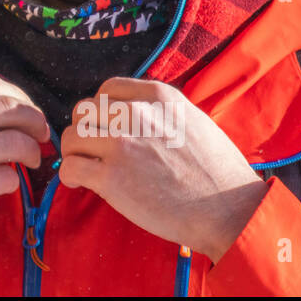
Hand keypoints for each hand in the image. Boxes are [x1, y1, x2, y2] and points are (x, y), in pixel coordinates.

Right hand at [0, 71, 49, 281]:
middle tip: (40, 132)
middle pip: (8, 108)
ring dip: (31, 150)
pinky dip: (12, 179)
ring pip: (14, 142)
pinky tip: (5, 182)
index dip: (15, 92)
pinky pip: (4, 177)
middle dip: (33, 119)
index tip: (23, 106)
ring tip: (31, 159)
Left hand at [57, 76, 268, 261]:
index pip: (107, 89)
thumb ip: (161, 112)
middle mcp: (136, 114)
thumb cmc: (218, 172)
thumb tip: (133, 112)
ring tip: (84, 166)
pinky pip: (70, 166)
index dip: (100, 109)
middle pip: (84, 111)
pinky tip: (80, 183)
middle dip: (85, 130)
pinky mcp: (111, 177)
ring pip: (70, 136)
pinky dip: (70, 176)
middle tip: (92, 149)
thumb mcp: (194, 121)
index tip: (105, 127)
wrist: (230, 211)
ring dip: (74, 152)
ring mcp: (121, 144)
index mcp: (159, 98)